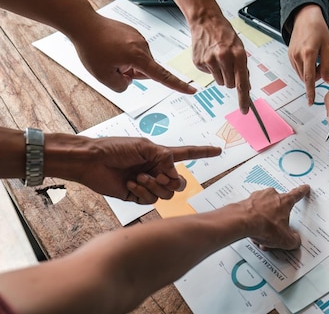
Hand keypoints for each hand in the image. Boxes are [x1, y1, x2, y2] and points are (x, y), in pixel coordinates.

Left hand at [60, 136, 221, 203]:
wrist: (91, 161)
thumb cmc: (115, 148)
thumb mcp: (145, 147)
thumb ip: (165, 159)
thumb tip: (175, 176)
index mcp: (160, 155)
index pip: (188, 154)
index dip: (203, 152)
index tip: (218, 150)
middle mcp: (156, 170)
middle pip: (179, 182)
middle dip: (172, 180)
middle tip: (158, 175)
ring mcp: (147, 184)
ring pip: (166, 193)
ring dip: (154, 185)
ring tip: (138, 177)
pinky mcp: (136, 196)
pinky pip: (150, 199)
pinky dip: (143, 192)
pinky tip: (131, 184)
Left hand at [72, 15, 195, 93]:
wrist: (83, 23)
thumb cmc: (91, 47)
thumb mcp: (103, 76)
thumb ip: (121, 86)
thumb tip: (129, 81)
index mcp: (138, 57)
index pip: (162, 77)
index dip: (178, 86)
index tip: (192, 91)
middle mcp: (143, 46)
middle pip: (146, 70)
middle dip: (131, 73)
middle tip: (112, 66)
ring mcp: (139, 38)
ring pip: (139, 61)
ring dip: (126, 63)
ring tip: (108, 54)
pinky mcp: (133, 33)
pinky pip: (134, 51)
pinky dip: (124, 54)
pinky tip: (110, 47)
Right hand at [172, 0, 250, 111]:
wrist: (206, 21)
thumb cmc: (225, 34)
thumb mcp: (239, 48)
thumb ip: (243, 68)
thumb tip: (246, 87)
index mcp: (238, 55)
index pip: (242, 84)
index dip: (244, 99)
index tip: (245, 110)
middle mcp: (224, 59)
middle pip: (230, 85)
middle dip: (231, 80)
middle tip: (229, 66)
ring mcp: (210, 61)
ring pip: (220, 82)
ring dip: (221, 75)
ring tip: (219, 59)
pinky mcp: (199, 63)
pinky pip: (209, 75)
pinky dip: (211, 69)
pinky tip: (210, 56)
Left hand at [242, 185, 310, 249]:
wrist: (242, 222)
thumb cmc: (263, 225)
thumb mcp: (285, 239)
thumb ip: (293, 240)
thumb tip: (294, 241)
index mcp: (284, 201)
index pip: (297, 194)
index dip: (302, 191)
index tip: (304, 188)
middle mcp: (271, 196)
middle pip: (277, 206)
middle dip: (276, 219)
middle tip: (274, 231)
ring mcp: (257, 198)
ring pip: (264, 211)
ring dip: (264, 223)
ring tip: (261, 236)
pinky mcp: (246, 202)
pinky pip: (252, 213)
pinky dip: (253, 222)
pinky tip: (252, 232)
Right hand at [290, 5, 328, 104]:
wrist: (304, 17)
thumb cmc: (317, 28)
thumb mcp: (328, 46)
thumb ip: (327, 65)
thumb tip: (327, 80)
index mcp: (308, 53)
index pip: (308, 78)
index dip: (310, 91)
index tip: (311, 102)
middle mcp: (297, 56)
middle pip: (306, 77)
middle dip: (315, 77)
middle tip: (322, 66)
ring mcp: (291, 56)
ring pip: (301, 74)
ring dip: (310, 73)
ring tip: (316, 59)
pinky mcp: (289, 55)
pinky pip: (298, 68)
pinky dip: (305, 68)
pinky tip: (310, 58)